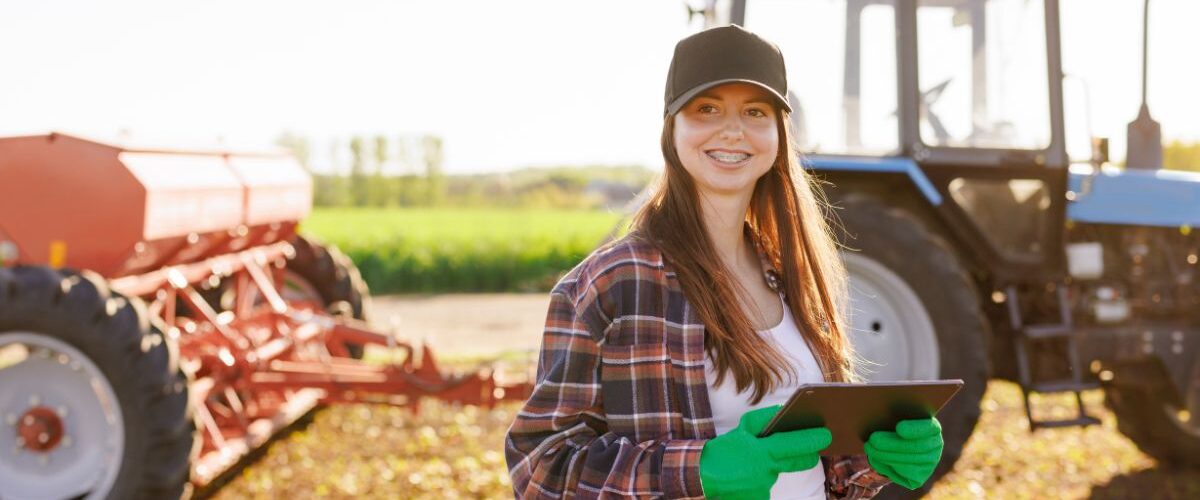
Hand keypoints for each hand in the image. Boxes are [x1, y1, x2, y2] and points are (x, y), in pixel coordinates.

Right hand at [700, 405, 832, 499]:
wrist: (701, 478)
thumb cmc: (722, 451)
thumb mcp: (741, 430)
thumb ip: (765, 419)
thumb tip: (784, 411)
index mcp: (762, 452)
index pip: (794, 444)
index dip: (813, 439)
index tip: (827, 435)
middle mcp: (766, 472)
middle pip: (797, 462)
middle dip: (805, 455)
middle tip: (810, 450)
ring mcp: (764, 489)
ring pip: (777, 475)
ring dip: (769, 470)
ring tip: (747, 467)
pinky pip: (767, 488)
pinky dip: (760, 483)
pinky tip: (745, 480)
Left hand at [864, 417, 943, 489]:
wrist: (890, 448)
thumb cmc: (891, 426)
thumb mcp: (894, 418)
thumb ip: (894, 415)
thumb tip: (883, 410)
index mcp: (933, 428)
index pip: (929, 428)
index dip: (915, 430)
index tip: (899, 428)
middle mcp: (935, 447)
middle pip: (915, 447)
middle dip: (891, 444)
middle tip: (873, 439)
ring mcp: (928, 464)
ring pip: (906, 462)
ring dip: (884, 455)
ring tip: (869, 447)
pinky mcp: (917, 479)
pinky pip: (902, 475)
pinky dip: (886, 466)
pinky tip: (874, 458)